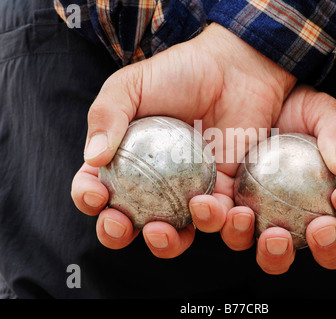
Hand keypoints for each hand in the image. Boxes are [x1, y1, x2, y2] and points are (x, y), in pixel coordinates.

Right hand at [71, 23, 296, 255]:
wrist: (233, 69)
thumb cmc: (179, 73)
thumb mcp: (132, 85)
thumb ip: (107, 114)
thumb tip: (92, 158)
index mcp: (125, 161)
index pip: (97, 188)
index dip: (88, 199)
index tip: (97, 194)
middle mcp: (154, 184)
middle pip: (129, 223)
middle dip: (118, 234)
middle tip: (123, 224)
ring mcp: (188, 191)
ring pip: (175, 234)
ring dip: (168, 243)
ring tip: (172, 222)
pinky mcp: (225, 193)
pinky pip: (221, 221)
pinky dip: (220, 225)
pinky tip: (220, 209)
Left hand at [222, 84, 335, 273]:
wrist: (234, 76)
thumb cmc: (281, 93)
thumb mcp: (319, 107)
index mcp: (327, 186)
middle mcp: (296, 207)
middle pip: (320, 247)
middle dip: (327, 249)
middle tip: (316, 228)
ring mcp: (258, 209)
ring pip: (268, 251)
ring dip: (269, 250)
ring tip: (249, 217)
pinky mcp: (219, 201)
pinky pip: (217, 223)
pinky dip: (211, 221)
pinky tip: (206, 203)